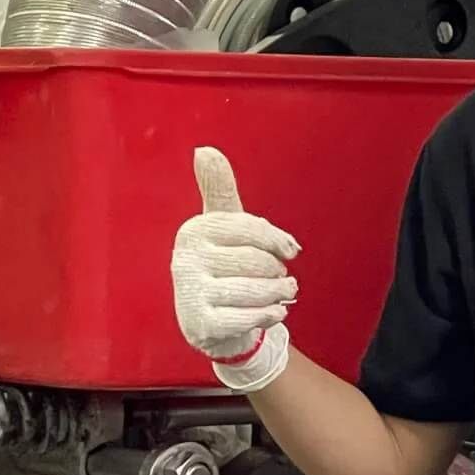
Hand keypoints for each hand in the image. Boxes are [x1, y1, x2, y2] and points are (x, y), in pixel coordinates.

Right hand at [171, 149, 298, 392]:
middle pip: (259, 261)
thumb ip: (220, 190)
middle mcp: (186, 259)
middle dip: (277, 273)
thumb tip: (204, 150)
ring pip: (258, 290)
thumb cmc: (225, 268)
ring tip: (278, 296)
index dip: (279, 242)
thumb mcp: (225, 226)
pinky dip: (268, 316)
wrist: (214, 325)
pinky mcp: (200, 324)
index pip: (253, 229)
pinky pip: (250, 317)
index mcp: (194, 230)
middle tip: (276, 279)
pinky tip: (270, 313)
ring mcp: (190, 293)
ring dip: (277, 296)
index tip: (288, 251)